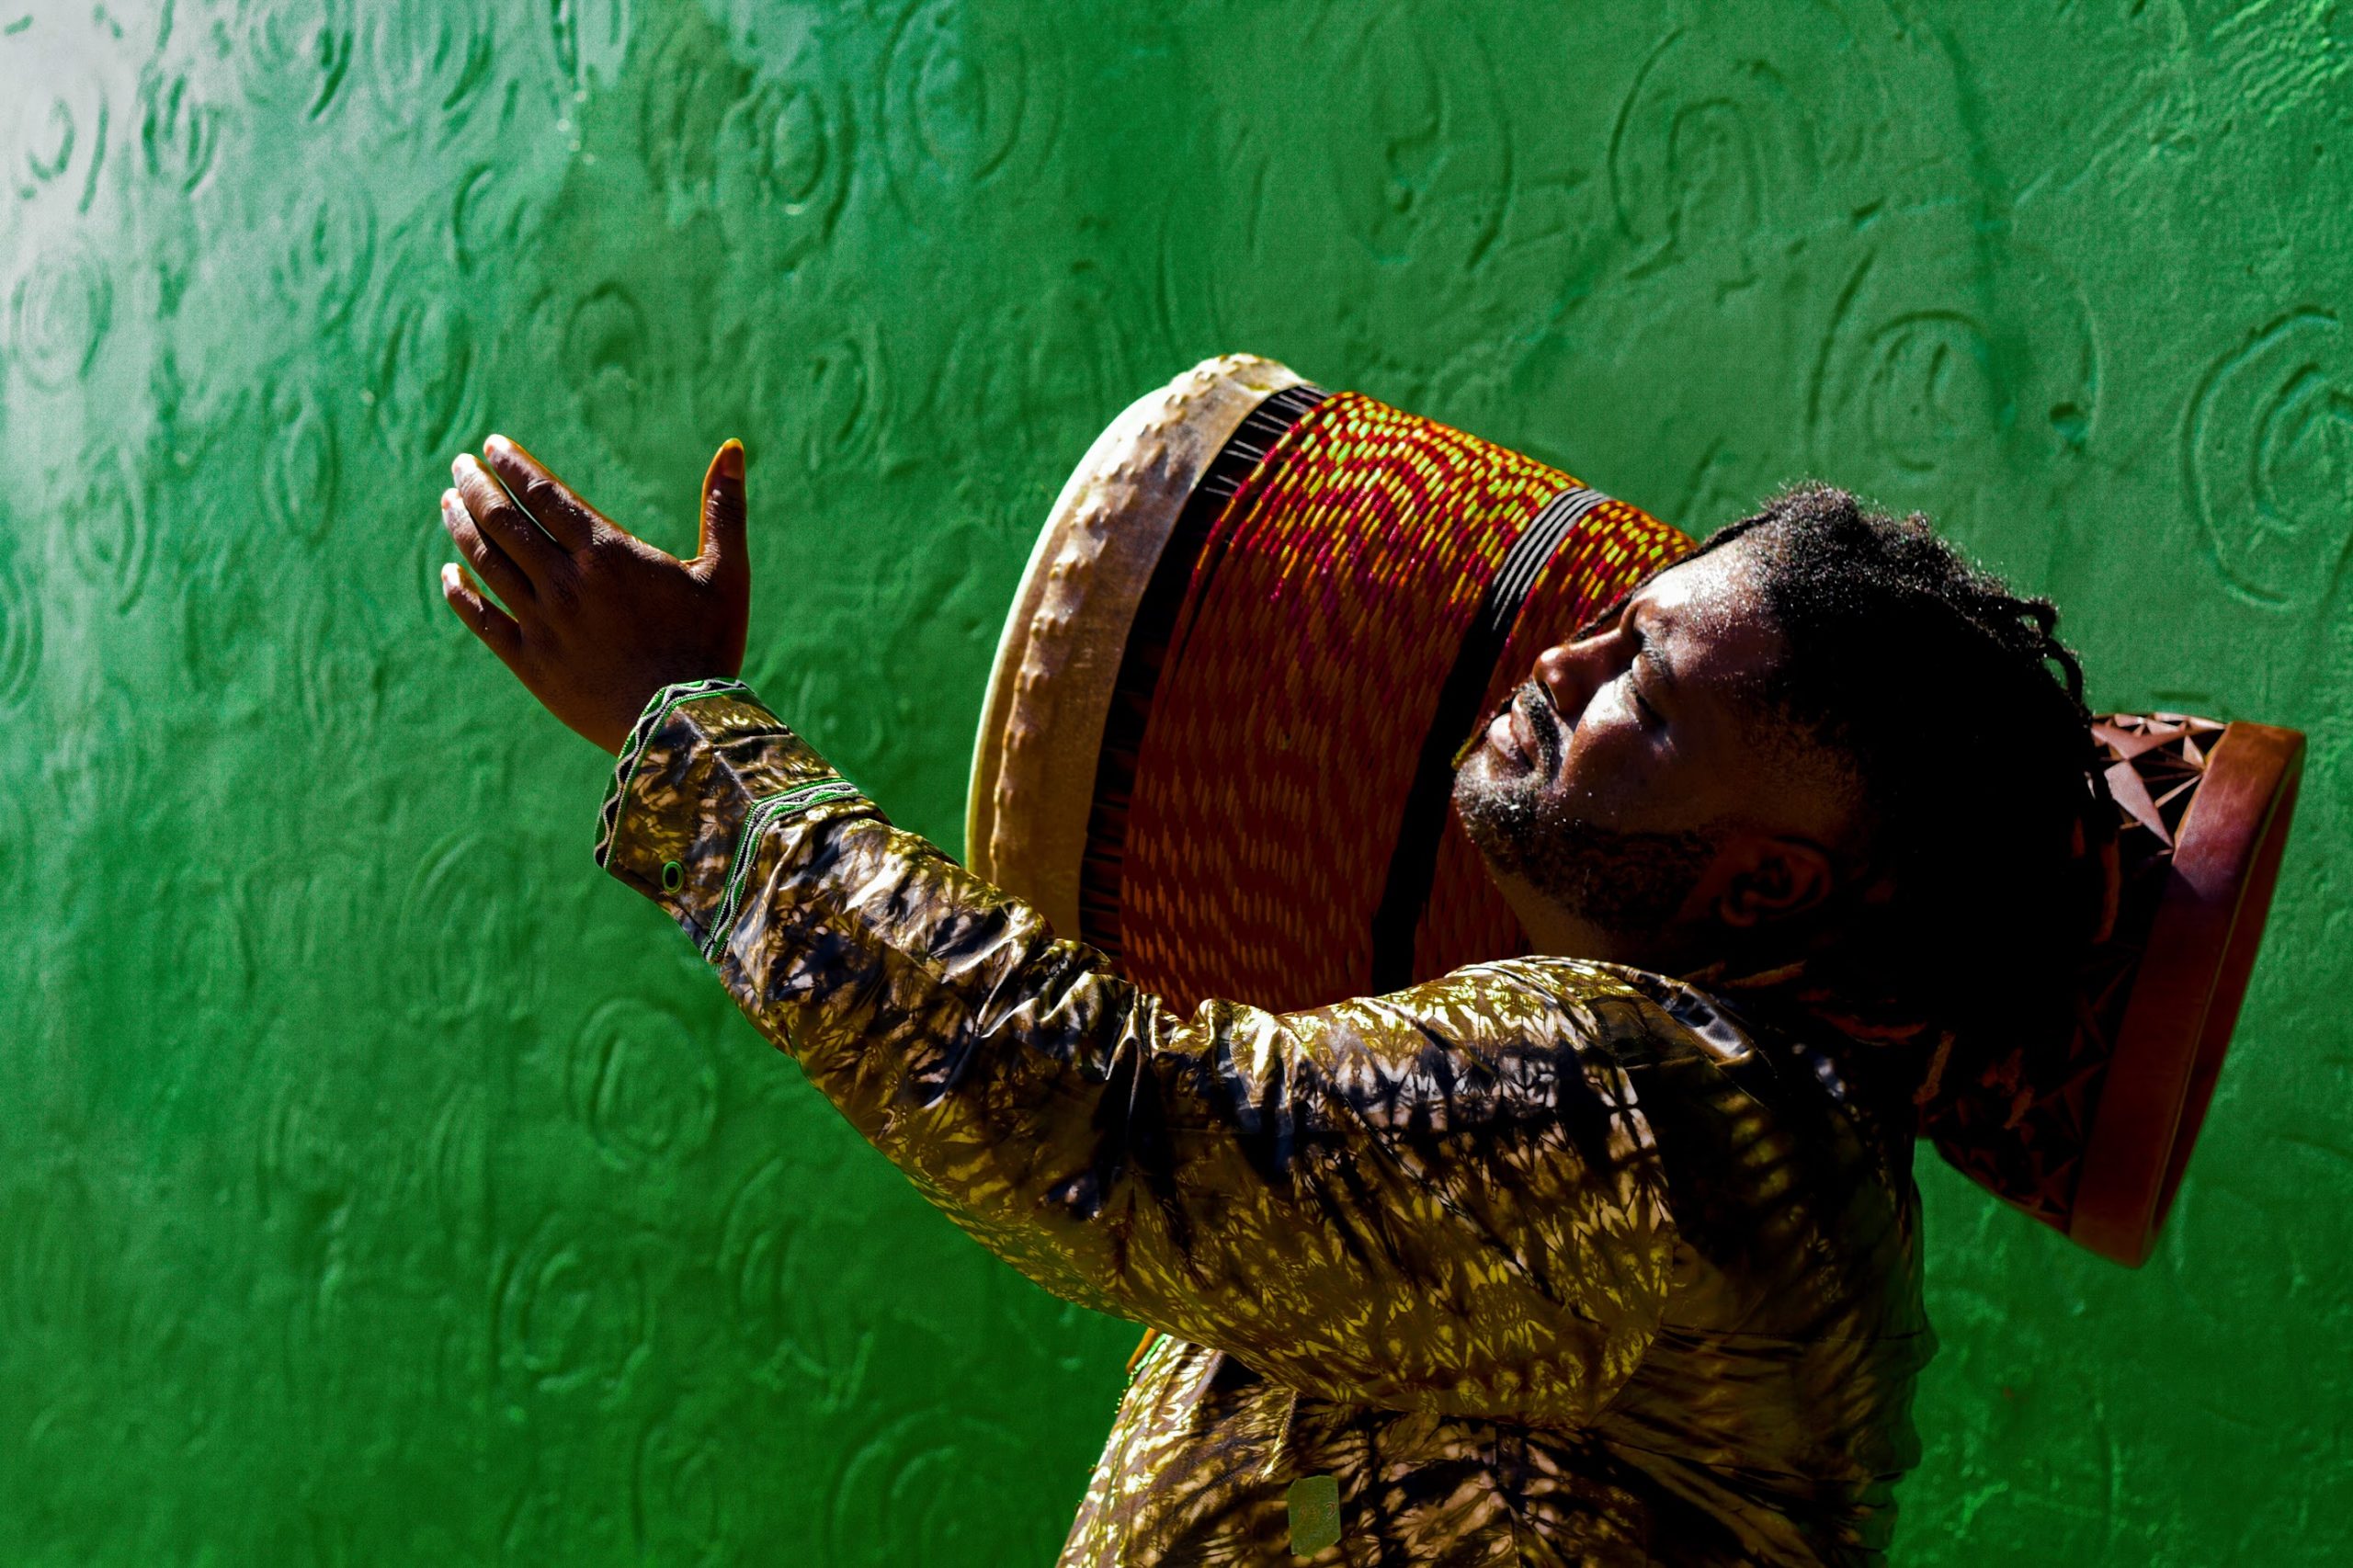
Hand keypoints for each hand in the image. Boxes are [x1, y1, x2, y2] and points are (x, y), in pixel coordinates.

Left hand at [438, 435, 750, 754]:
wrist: (684, 725)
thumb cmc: (711, 645)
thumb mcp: (726, 573)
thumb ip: (723, 508)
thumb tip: (734, 448)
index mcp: (608, 554)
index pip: (544, 495)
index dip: (514, 466)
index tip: (492, 446)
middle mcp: (565, 583)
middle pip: (504, 522)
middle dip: (478, 486)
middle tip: (462, 465)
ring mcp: (543, 624)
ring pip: (487, 564)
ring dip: (463, 527)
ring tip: (449, 501)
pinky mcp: (531, 663)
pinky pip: (483, 620)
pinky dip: (461, 593)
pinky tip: (449, 574)